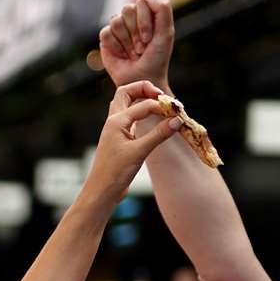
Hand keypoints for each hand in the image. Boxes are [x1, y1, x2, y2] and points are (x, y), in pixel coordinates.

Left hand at [80, 80, 181, 205]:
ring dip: (140, 100)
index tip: (177, 112)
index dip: (161, 106)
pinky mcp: (119, 139)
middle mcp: (113, 121)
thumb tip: (177, 120)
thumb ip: (159, 134)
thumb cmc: (116, 172)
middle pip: (126, 93)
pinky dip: (140, 113)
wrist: (101, 191)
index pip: (143, 105)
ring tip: (158, 104)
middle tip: (160, 95)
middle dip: (143, 89)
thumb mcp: (140, 152)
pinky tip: (151, 120)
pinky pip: (129, 118)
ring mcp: (115, 130)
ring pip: (125, 104)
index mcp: (116, 121)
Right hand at [99, 0, 173, 89]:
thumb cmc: (157, 57)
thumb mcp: (166, 32)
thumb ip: (162, 8)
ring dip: (126, 41)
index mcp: (147, 13)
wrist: (143, 79)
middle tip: (141, 48)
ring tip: (132, 53)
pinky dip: (115, 46)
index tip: (149, 39)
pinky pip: (106, 33)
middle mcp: (132, 17)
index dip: (144, 21)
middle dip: (135, 32)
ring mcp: (118, 27)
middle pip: (127, 9)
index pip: (141, 2)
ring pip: (116, 21)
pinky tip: (121, 55)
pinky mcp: (106, 39)